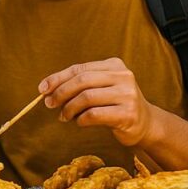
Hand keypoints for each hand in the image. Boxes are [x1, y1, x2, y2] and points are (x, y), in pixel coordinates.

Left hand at [38, 57, 156, 146]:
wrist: (145, 123)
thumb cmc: (115, 104)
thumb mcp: (100, 88)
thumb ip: (79, 85)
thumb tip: (47, 90)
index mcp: (114, 65)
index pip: (79, 69)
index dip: (57, 78)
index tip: (42, 89)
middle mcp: (123, 76)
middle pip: (82, 81)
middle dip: (61, 93)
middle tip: (49, 104)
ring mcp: (127, 95)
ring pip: (86, 98)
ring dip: (69, 108)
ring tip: (64, 116)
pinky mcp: (127, 114)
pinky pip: (94, 115)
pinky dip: (81, 119)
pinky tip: (79, 122)